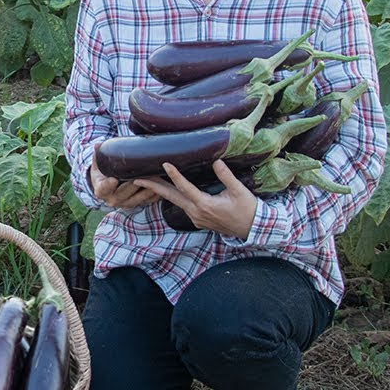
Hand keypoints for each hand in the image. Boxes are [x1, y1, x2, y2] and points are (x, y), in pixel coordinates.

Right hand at [89, 142, 161, 210]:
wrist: (106, 189)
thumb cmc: (102, 174)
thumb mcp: (97, 166)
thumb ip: (98, 155)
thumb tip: (97, 144)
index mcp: (101, 190)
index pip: (104, 188)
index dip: (109, 184)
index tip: (114, 180)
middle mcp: (113, 199)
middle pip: (125, 192)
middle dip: (135, 183)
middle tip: (144, 174)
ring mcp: (125, 204)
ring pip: (139, 198)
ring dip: (148, 189)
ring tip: (156, 179)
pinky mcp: (135, 205)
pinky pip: (147, 202)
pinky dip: (155, 196)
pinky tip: (162, 188)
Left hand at [131, 160, 257, 238]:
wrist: (253, 229)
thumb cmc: (248, 209)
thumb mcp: (239, 191)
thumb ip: (226, 176)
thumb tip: (216, 161)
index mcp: (205, 205)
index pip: (185, 188)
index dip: (175, 175)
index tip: (165, 164)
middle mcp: (197, 213)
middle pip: (171, 197)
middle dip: (153, 187)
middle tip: (137, 178)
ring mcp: (196, 218)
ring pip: (175, 202)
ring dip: (161, 192)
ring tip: (147, 180)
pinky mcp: (198, 220)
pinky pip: (182, 206)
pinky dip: (173, 197)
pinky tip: (166, 189)